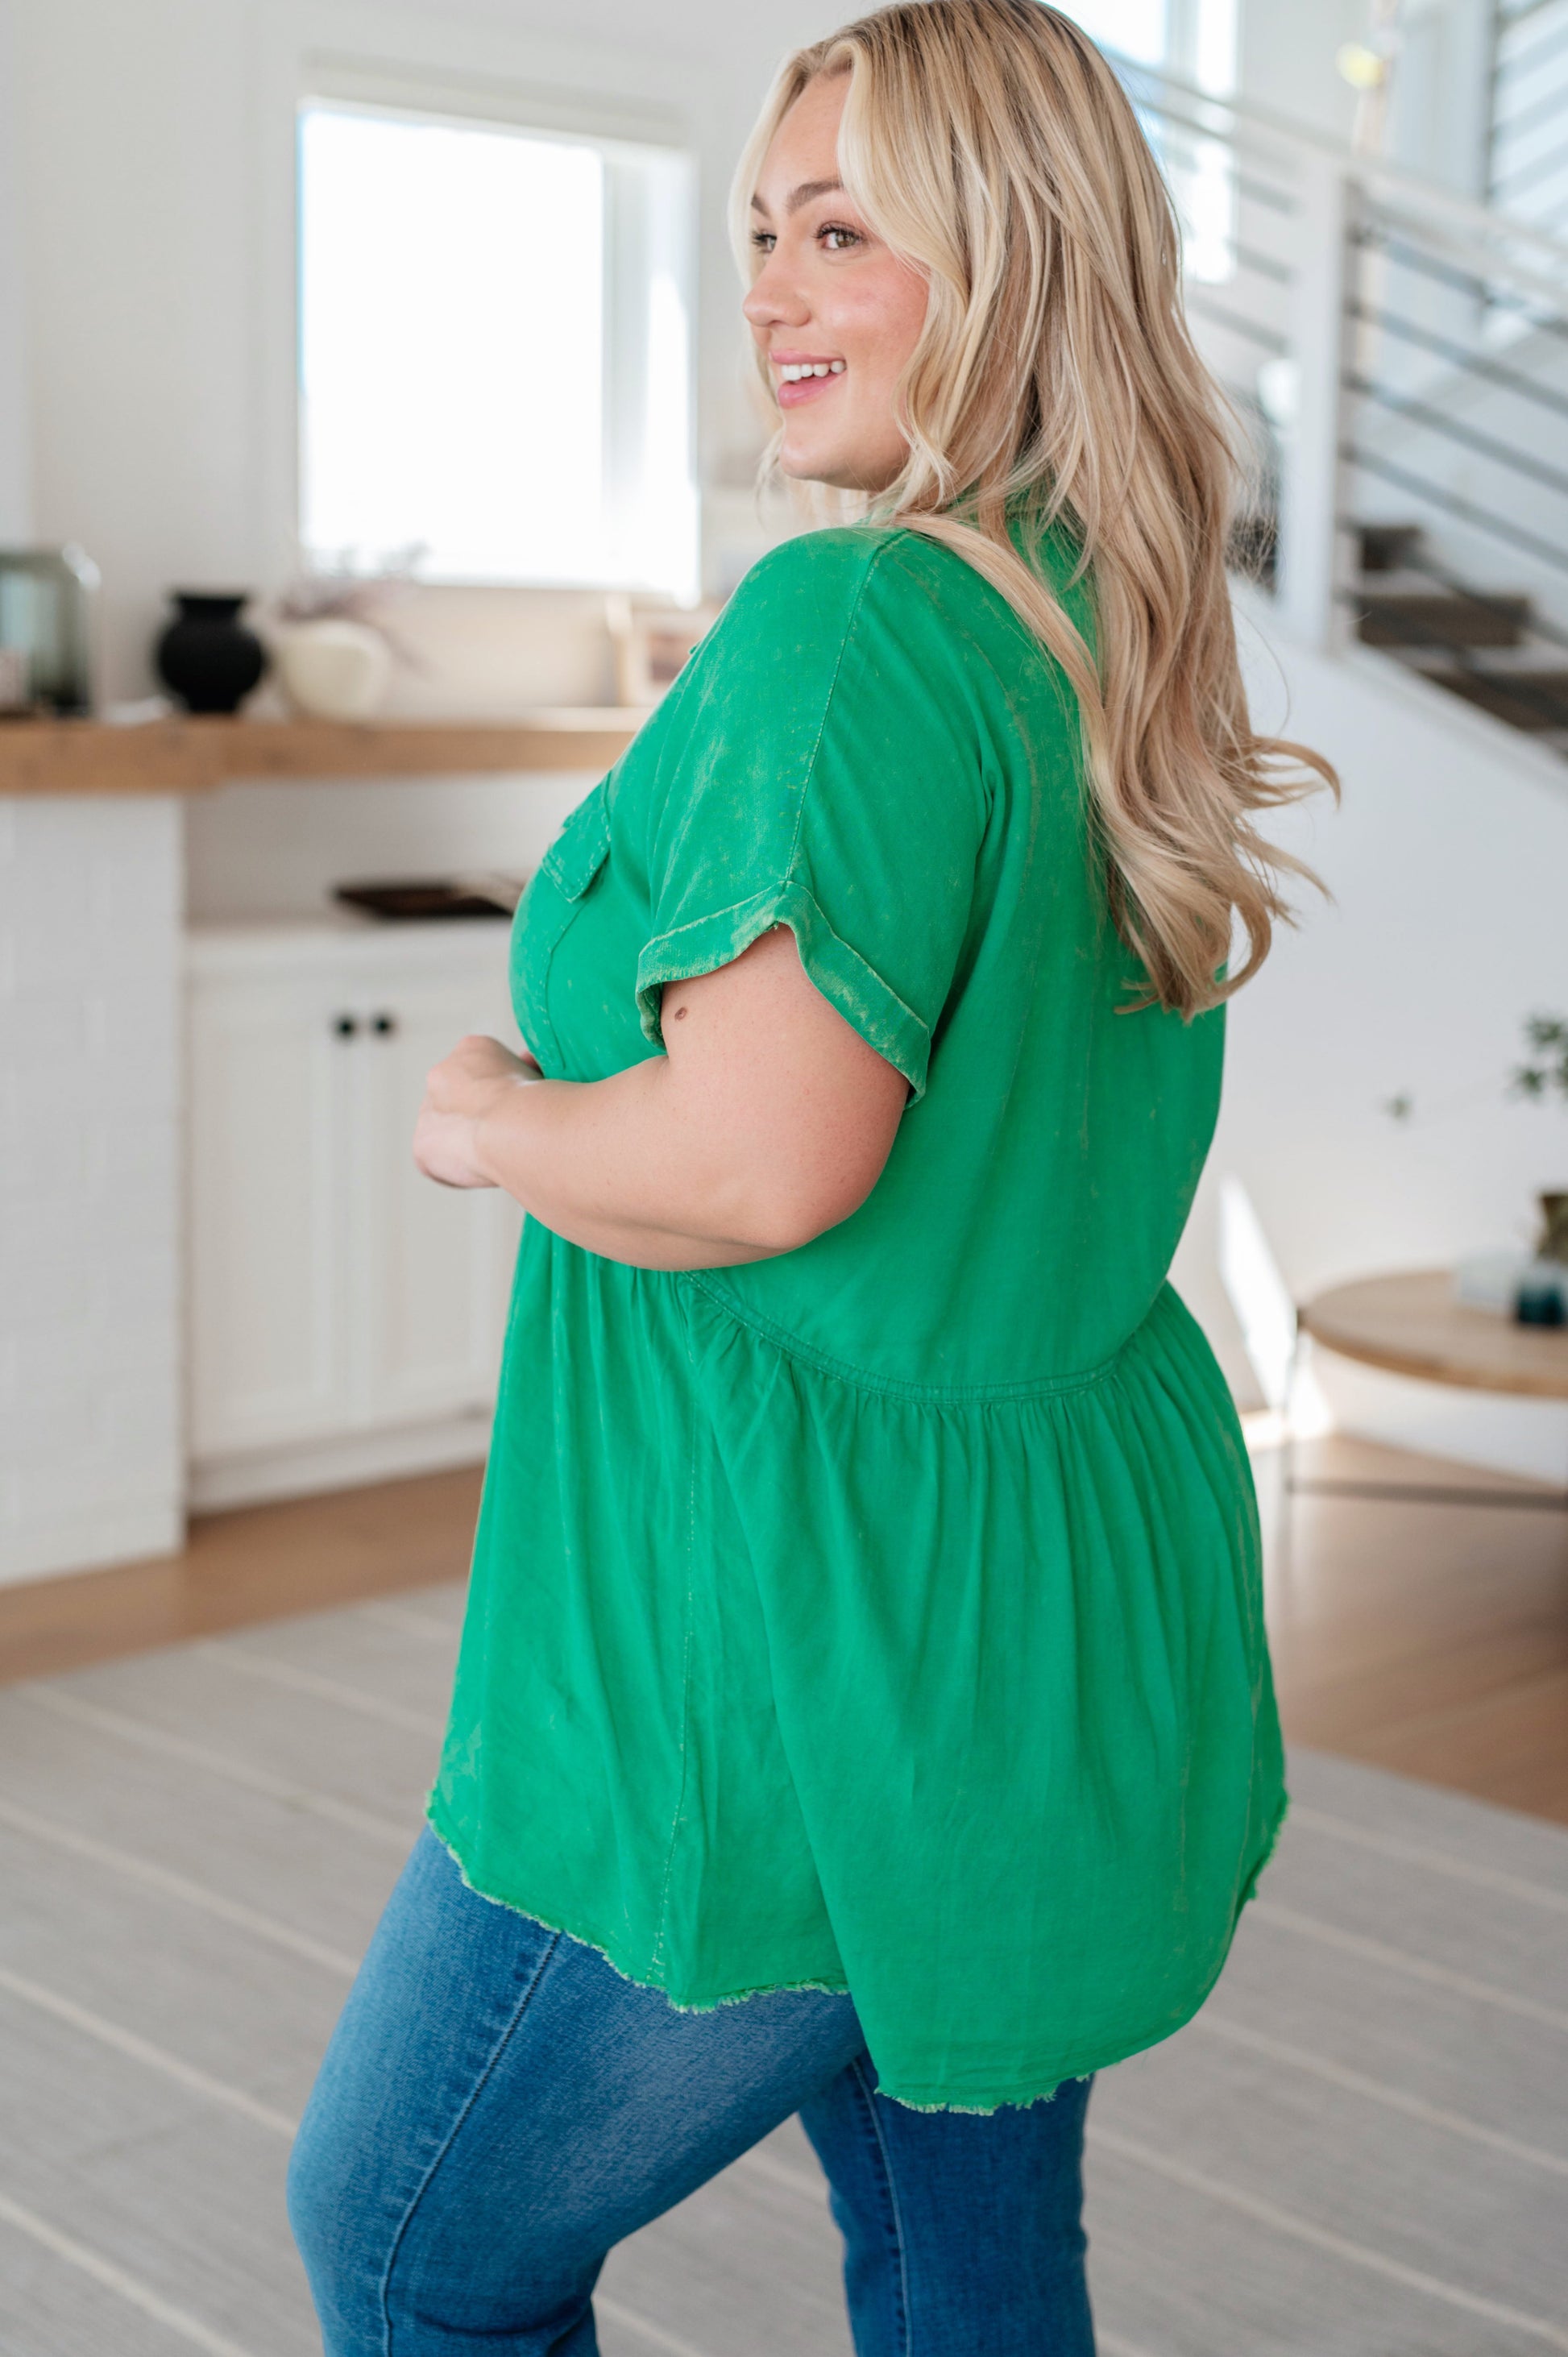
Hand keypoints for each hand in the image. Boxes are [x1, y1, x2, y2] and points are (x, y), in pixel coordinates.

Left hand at [413, 1034, 540, 1188]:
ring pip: (447, 1131)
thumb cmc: (538, 1101)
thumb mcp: (539, 1075)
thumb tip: (529, 1068)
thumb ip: (526, 1075)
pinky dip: (459, 1171)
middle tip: (509, 1135)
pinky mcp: (422, 1146)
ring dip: (468, 1143)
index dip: (503, 1096)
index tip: (520, 1110)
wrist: (516, 1124)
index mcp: (472, 1050)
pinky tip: (483, 1168)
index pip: (482, 1076)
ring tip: (498, 1153)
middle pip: (460, 1102)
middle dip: (481, 1119)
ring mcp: (427, 1111)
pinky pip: (438, 1163)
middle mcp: (441, 1074)